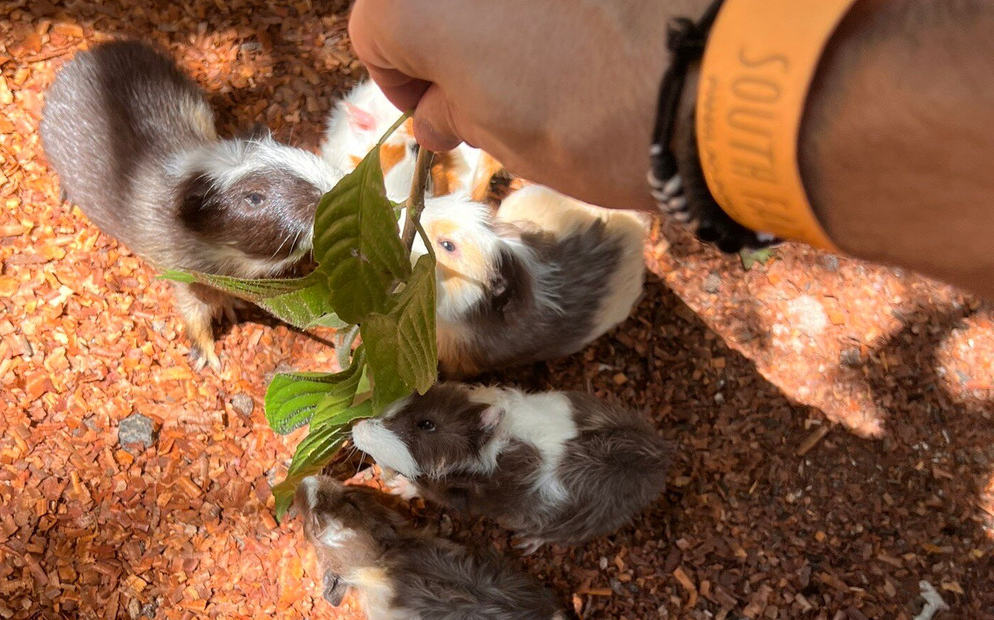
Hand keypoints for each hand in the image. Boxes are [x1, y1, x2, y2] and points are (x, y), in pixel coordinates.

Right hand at [349, 0, 712, 208]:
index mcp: (416, 1)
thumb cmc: (599, 123)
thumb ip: (455, 112)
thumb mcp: (507, 138)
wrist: (716, 74)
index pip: (373, 32)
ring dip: (502, 13)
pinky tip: (586, 20)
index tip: (438, 110)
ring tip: (551, 50)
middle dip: (449, 35)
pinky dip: (554, 2)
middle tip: (492, 84)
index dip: (400, 81)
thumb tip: (438, 111)